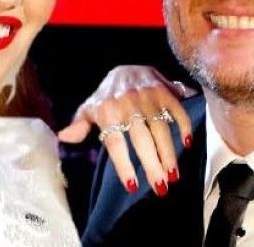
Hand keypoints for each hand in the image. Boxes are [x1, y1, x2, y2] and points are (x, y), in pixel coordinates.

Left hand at [58, 65, 196, 195]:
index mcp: (107, 111)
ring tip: (173, 175)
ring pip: (160, 127)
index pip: (115, 142)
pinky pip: (176, 109)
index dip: (123, 164)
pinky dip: (184, 124)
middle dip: (152, 164)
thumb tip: (64, 138)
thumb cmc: (107, 95)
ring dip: (169, 152)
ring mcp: (148, 96)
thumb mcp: (90, 108)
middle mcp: (128, 104)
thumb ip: (79, 124)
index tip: (132, 185)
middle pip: (141, 138)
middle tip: (161, 187)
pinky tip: (188, 142)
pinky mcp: (164, 91)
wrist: (126, 66)